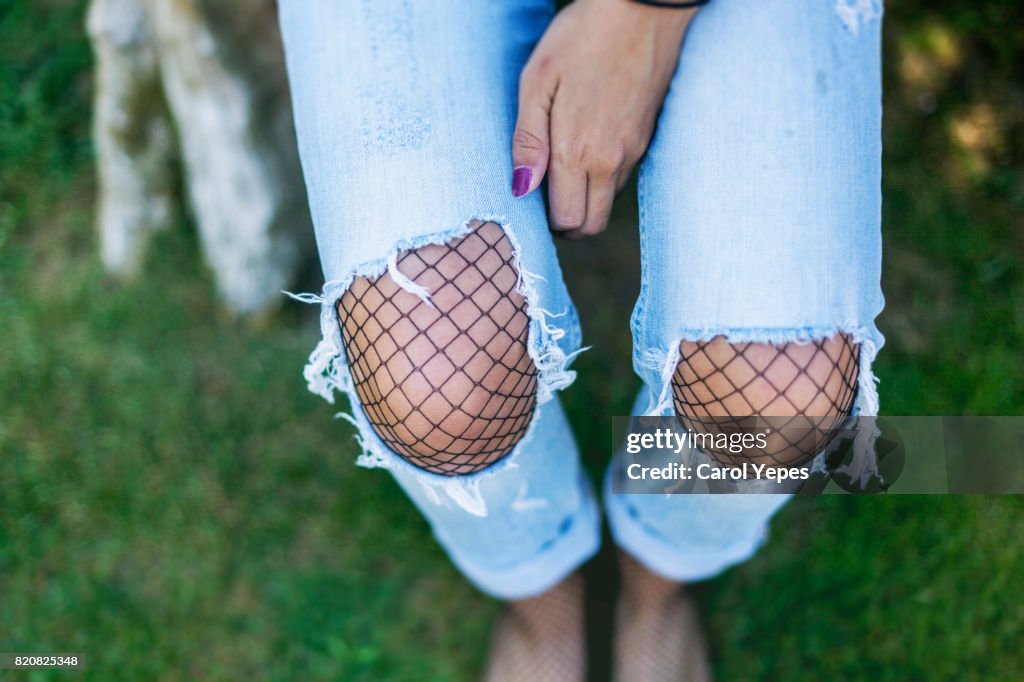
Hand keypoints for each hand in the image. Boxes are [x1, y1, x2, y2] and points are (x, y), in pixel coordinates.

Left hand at [511, 0, 696, 237]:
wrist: (643, 8)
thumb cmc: (581, 37)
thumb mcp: (538, 81)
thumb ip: (528, 139)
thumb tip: (521, 189)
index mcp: (578, 152)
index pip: (568, 220)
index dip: (548, 220)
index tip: (535, 197)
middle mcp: (610, 161)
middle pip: (592, 224)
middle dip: (569, 221)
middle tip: (549, 194)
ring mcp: (633, 151)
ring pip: (609, 202)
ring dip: (586, 198)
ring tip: (565, 165)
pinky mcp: (646, 137)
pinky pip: (623, 177)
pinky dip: (603, 177)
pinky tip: (589, 145)